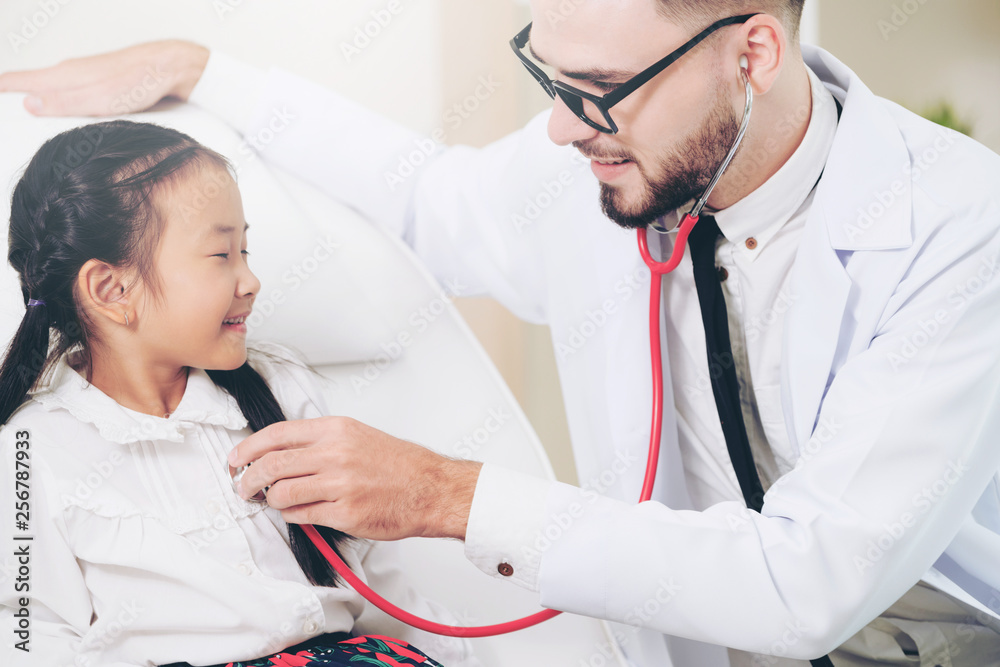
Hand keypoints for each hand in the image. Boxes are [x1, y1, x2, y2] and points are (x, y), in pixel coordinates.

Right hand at [0, 40, 208, 115]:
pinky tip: (65, 117)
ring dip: (39, 105)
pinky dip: (61, 104)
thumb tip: (28, 105)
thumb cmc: (136, 81)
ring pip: (53, 91)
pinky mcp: (98, 83)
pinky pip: (72, 94)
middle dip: (15, 102)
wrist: (168, 68)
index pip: (17, 81)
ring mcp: (84, 76)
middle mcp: (69, 73)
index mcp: (62, 76)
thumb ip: (64, 102)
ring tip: (27, 123)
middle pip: (31, 87)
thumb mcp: (98, 99)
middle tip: (8, 124)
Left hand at [228, 416, 482, 541]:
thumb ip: (320, 441)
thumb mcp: (358, 436)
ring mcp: (340, 484)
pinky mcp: (345, 513)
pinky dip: (292, 515)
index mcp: (336, 430)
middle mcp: (336, 453)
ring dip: (270, 500)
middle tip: (243, 486)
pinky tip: (297, 512)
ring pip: (282, 493)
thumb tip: (280, 452)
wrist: (430, 488)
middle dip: (248, 478)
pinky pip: (302, 516)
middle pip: (272, 464)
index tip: (236, 458)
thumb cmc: (399, 465)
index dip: (249, 448)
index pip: (277, 434)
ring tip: (273, 501)